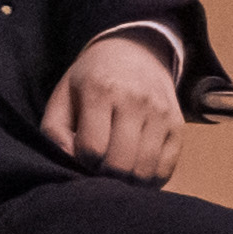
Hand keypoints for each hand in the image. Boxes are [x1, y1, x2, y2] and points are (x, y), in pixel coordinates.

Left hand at [42, 30, 183, 180]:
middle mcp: (135, 100)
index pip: (92, 148)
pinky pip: (165, 169)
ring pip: (143, 170)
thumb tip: (70, 161)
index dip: (83, 160)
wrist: (135, 52)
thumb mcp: (63, 95)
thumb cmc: (91, 80)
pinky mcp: (177, 125)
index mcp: (101, 90)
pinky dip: (149, 180)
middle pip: (119, 163)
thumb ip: (55, 131)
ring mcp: (160, 113)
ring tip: (116, 169)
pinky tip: (135, 169)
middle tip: (99, 166)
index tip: (83, 154)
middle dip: (104, 175)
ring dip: (126, 181)